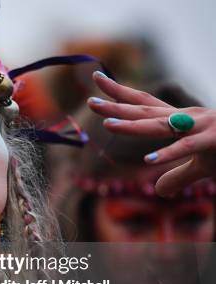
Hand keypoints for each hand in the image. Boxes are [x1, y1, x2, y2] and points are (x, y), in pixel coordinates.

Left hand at [87, 71, 215, 196]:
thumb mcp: (201, 169)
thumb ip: (178, 177)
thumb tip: (158, 192)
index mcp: (180, 120)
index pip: (144, 103)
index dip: (121, 93)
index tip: (97, 82)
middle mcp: (186, 119)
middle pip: (145, 109)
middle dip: (117, 104)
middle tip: (90, 98)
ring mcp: (199, 127)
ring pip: (160, 126)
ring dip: (134, 125)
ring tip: (108, 124)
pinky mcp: (212, 142)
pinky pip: (186, 148)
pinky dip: (168, 154)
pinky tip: (149, 161)